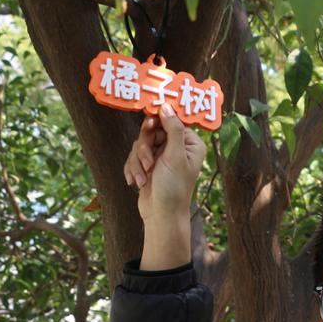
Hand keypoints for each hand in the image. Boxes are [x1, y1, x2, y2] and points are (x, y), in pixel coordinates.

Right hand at [123, 105, 206, 224]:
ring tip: (143, 179)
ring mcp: (161, 156)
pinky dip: (132, 168)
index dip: (158, 122)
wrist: (161, 215)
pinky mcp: (148, 165)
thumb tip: (166, 106)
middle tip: (148, 162)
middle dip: (145, 148)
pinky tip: (135, 182)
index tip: (149, 124)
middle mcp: (177, 147)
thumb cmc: (173, 188)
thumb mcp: (175, 156)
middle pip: (152, 131)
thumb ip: (172, 129)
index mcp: (190, 143)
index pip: (171, 121)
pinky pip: (133, 156)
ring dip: (138, 162)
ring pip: (140, 143)